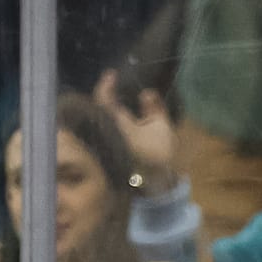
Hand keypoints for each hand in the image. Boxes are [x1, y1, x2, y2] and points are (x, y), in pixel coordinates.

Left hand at [92, 68, 177, 192]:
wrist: (155, 187)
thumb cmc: (159, 156)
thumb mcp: (161, 129)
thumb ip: (154, 108)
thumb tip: (146, 93)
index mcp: (118, 126)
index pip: (105, 100)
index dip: (106, 85)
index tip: (111, 74)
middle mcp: (107, 135)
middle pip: (100, 110)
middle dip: (105, 97)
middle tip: (112, 84)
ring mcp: (106, 145)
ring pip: (101, 121)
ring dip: (107, 110)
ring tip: (115, 99)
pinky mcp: (108, 154)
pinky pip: (104, 133)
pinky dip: (109, 123)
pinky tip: (118, 119)